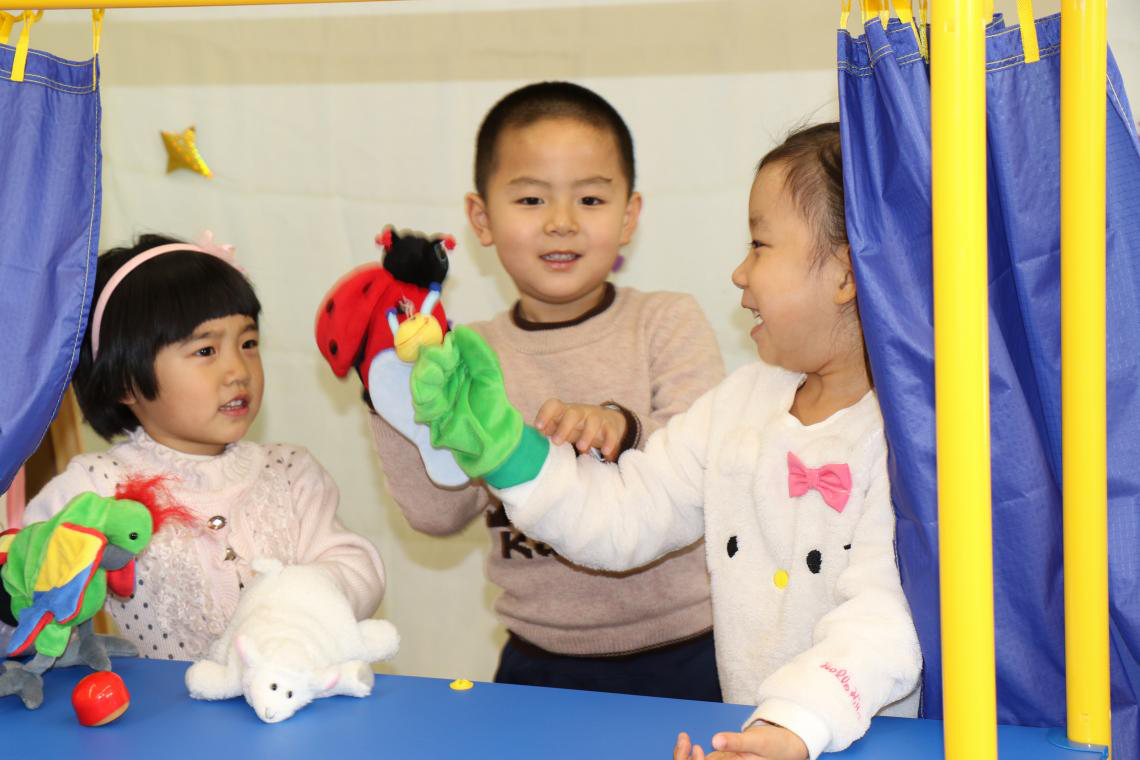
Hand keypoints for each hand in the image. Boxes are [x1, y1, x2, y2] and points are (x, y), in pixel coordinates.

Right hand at [410, 326, 522, 477]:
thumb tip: (460, 329)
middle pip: (425, 363)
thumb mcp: (489, 374)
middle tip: (440, 372)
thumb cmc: (492, 404)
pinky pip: (420, 403)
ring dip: (425, 381)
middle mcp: (444, 376)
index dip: (441, 350)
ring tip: (438, 386)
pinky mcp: (430, 412)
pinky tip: (437, 407)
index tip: (448, 355)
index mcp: (458, 364)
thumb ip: (477, 352)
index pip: (441, 349)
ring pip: (419, 381)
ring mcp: (436, 393)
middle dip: (430, 365)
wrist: (492, 437)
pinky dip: (426, 402)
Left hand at [534, 400, 626, 460]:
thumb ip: (549, 430)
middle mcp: (580, 412)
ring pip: (593, 421)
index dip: (545, 414)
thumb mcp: (561, 427)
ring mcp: (596, 418)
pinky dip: (610, 442)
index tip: (538, 427)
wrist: (605, 421)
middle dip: (565, 427)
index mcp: (564, 411)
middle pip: (573, 413)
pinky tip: (606, 453)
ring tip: (582, 448)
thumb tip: (531, 437)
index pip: (553, 405)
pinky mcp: (610, 427)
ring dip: (587, 435)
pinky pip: (611, 433)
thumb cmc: (575, 427)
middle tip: (557, 442)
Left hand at [677, 725, 807, 759]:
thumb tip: (716, 741)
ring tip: (683, 738)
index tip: (696, 750)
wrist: (782, 744)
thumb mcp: (758, 741)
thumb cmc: (774, 745)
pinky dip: (686, 753)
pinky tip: (685, 740)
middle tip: (684, 739)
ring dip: (682, 756)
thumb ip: (736, 742)